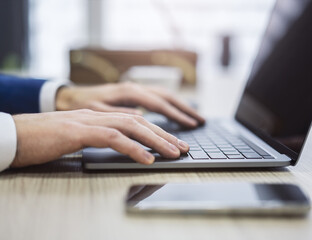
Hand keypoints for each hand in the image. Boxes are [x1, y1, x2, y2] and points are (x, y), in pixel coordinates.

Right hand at [11, 110, 188, 167]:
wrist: (13, 134)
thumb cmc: (42, 138)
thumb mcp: (76, 135)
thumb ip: (99, 134)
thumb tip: (121, 139)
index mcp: (97, 115)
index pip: (135, 120)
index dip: (157, 130)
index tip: (174, 142)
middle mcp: (97, 114)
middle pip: (140, 121)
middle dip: (165, 134)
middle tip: (183, 147)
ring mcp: (88, 121)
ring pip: (132, 126)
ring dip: (156, 140)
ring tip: (174, 153)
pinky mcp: (79, 132)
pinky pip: (113, 138)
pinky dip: (133, 148)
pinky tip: (148, 158)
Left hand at [56, 82, 204, 127]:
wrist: (71, 96)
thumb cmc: (82, 105)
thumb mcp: (95, 110)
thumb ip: (116, 113)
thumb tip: (139, 116)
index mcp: (128, 92)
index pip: (158, 104)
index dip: (175, 116)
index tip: (189, 126)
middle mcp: (136, 88)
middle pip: (167, 98)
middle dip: (185, 111)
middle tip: (201, 122)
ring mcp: (137, 89)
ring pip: (165, 96)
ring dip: (182, 107)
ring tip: (197, 118)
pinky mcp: (136, 94)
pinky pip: (159, 97)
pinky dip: (172, 105)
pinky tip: (179, 112)